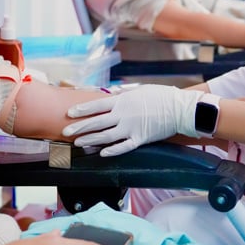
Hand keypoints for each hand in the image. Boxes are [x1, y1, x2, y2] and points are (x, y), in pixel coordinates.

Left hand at [63, 85, 203, 156]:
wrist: (178, 108)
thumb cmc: (160, 96)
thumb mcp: (139, 90)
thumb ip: (123, 94)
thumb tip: (111, 93)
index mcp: (122, 101)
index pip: (96, 106)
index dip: (81, 110)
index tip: (69, 113)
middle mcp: (123, 115)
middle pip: (97, 122)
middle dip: (80, 127)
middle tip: (66, 132)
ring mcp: (131, 128)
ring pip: (106, 137)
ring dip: (91, 140)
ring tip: (79, 143)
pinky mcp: (140, 139)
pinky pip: (123, 147)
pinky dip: (112, 151)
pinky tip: (102, 154)